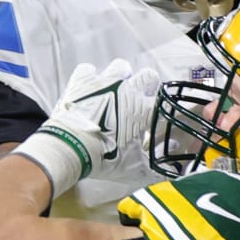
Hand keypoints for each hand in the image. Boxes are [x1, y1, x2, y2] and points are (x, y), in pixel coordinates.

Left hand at [15, 60, 161, 196]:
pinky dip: (88, 77)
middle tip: (140, 95)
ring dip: (120, 76)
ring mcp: (105, 82)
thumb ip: (154, 171)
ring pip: (121, 67)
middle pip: (149, 76)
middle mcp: (128, 90)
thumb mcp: (132, 169)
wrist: (70, 147)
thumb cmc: (104, 158)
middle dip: (148, 83)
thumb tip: (169, 172)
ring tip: (113, 88)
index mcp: (143, 110)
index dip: (162, 109)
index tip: (156, 116)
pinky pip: (88, 70)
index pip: (163, 103)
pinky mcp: (83, 79)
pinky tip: (87, 88)